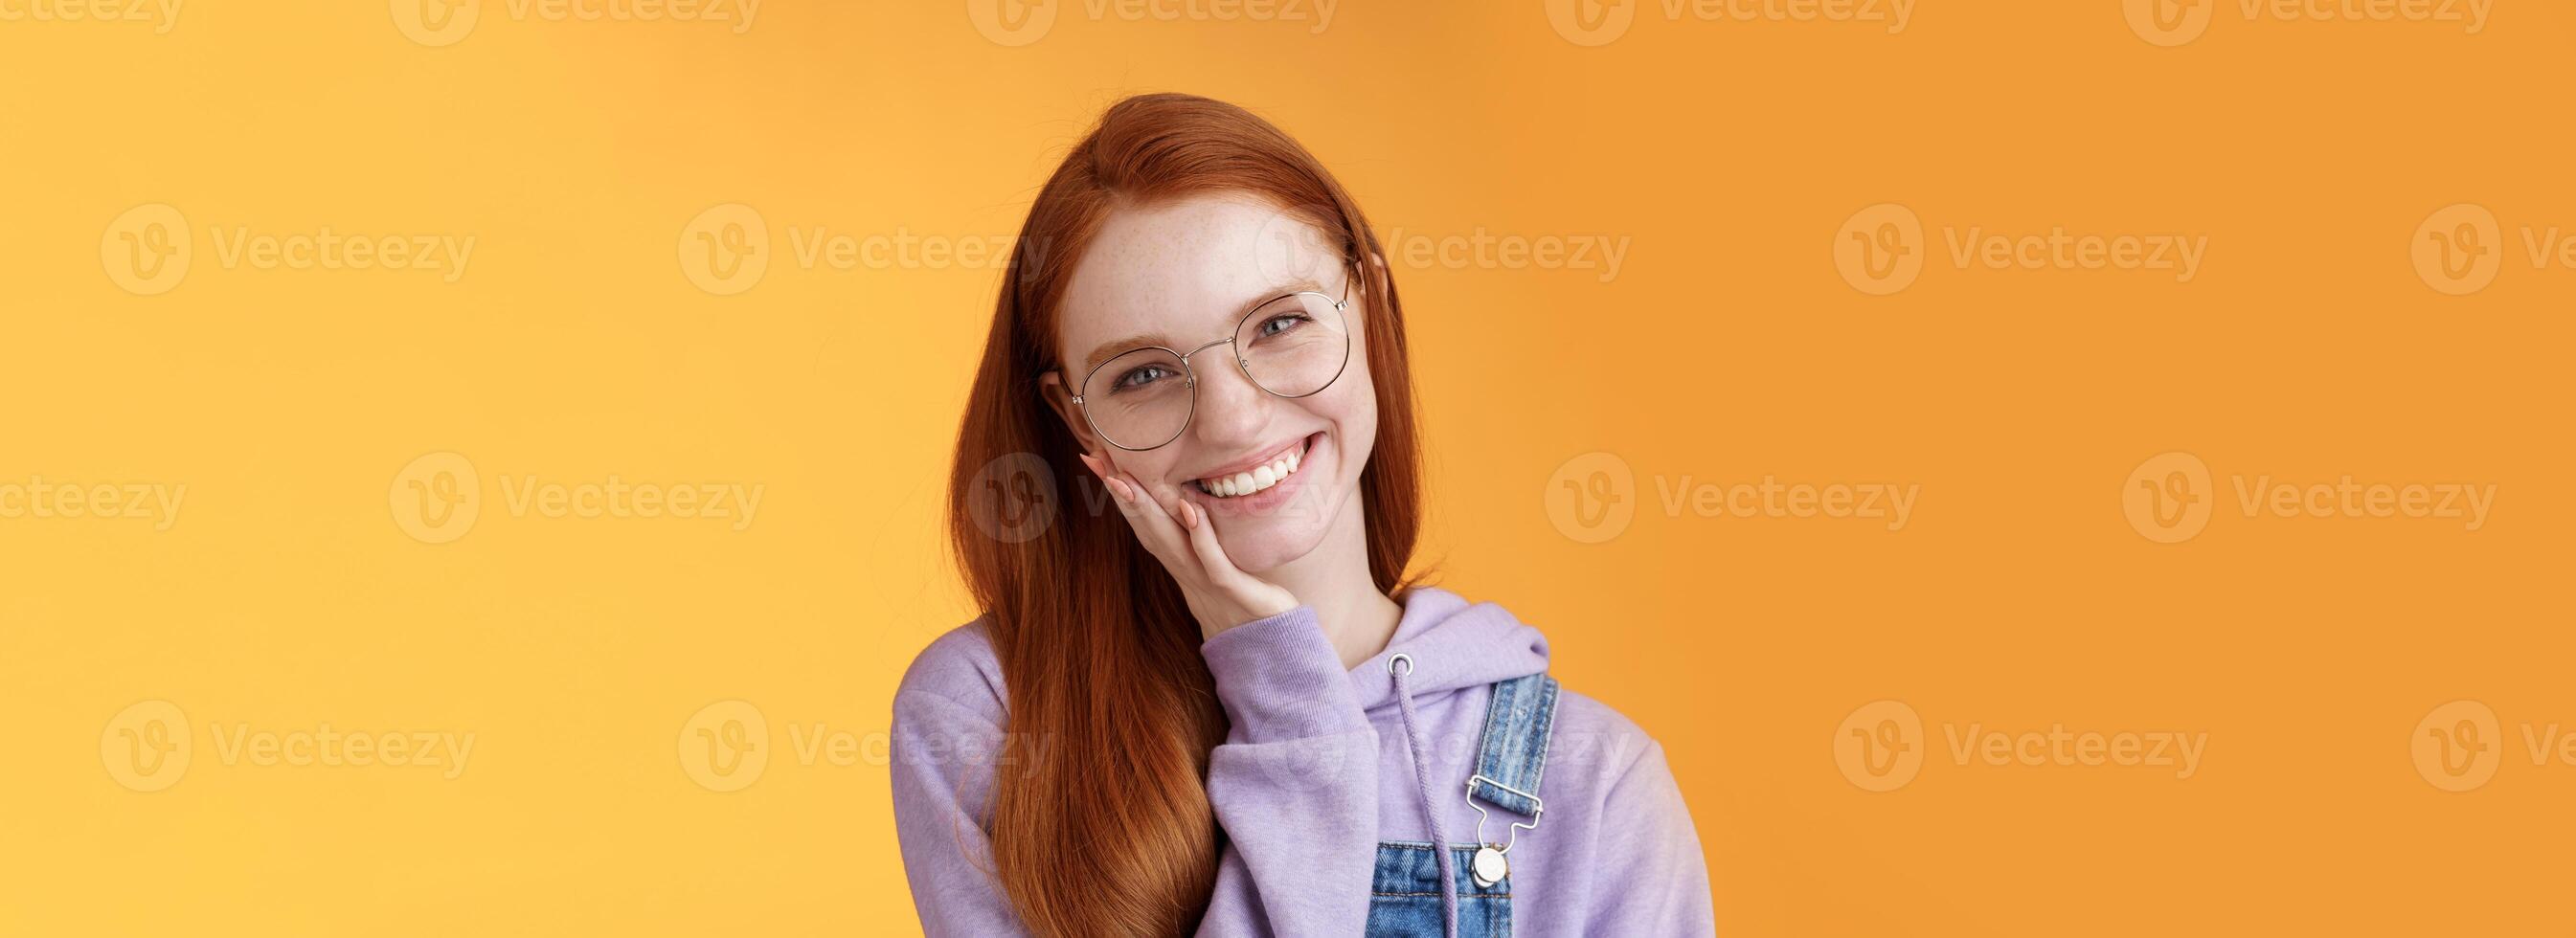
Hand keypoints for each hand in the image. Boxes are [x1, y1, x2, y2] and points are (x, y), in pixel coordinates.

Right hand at [1078, 452, 1298, 641]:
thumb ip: (1192, 533)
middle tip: (1094, 459)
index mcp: (1177, 556)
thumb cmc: (1236, 596)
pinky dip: (1199, 535)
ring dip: (1145, 510)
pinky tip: (1189, 509)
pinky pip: (1212, 560)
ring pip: (1168, 540)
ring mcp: (1203, 577)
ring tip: (1124, 479)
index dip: (1118, 490)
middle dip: (1119, 493)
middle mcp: (1183, 565)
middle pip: (1146, 525)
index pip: (1142, 517)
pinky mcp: (1231, 587)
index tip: (1095, 457)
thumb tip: (1181, 496)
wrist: (1262, 641)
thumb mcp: (1209, 560)